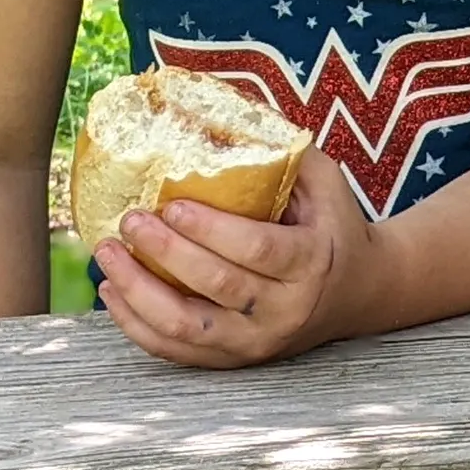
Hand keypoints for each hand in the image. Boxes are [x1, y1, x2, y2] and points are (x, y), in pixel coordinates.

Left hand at [93, 149, 381, 367]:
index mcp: (313, 261)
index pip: (257, 250)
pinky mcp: (235, 360)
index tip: (172, 206)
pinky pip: (176, 351)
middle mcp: (286, 308)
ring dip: (138, 293)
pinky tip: (113, 291)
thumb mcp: (327, 186)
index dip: (210, 231)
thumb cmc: (335, 227)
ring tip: (108, 256)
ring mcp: (258, 341)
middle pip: (217, 286)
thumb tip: (234, 109)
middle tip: (131, 220)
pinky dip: (136, 324)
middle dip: (166, 253)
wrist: (360, 293)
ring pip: (186, 327)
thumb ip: (287, 153)